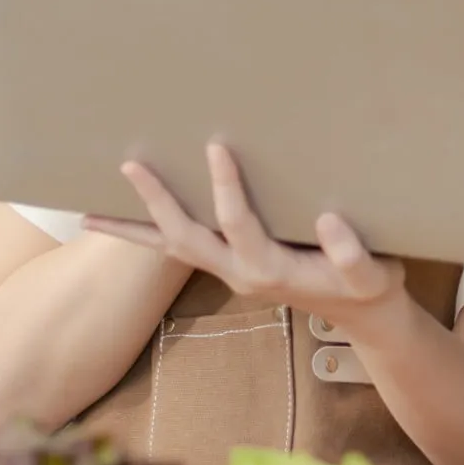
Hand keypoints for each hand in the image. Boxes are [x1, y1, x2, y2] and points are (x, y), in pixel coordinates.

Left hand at [89, 142, 404, 313]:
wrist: (364, 319)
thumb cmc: (371, 288)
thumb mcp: (374, 275)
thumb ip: (353, 256)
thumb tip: (328, 221)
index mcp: (271, 270)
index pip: (238, 223)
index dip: (226, 187)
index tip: (217, 145)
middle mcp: (240, 273)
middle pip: (185, 239)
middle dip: (156, 203)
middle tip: (130, 165)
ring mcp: (231, 272)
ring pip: (172, 250)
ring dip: (134, 231)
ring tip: (89, 214)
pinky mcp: (231, 267)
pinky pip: (182, 250)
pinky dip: (151, 236)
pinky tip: (130, 220)